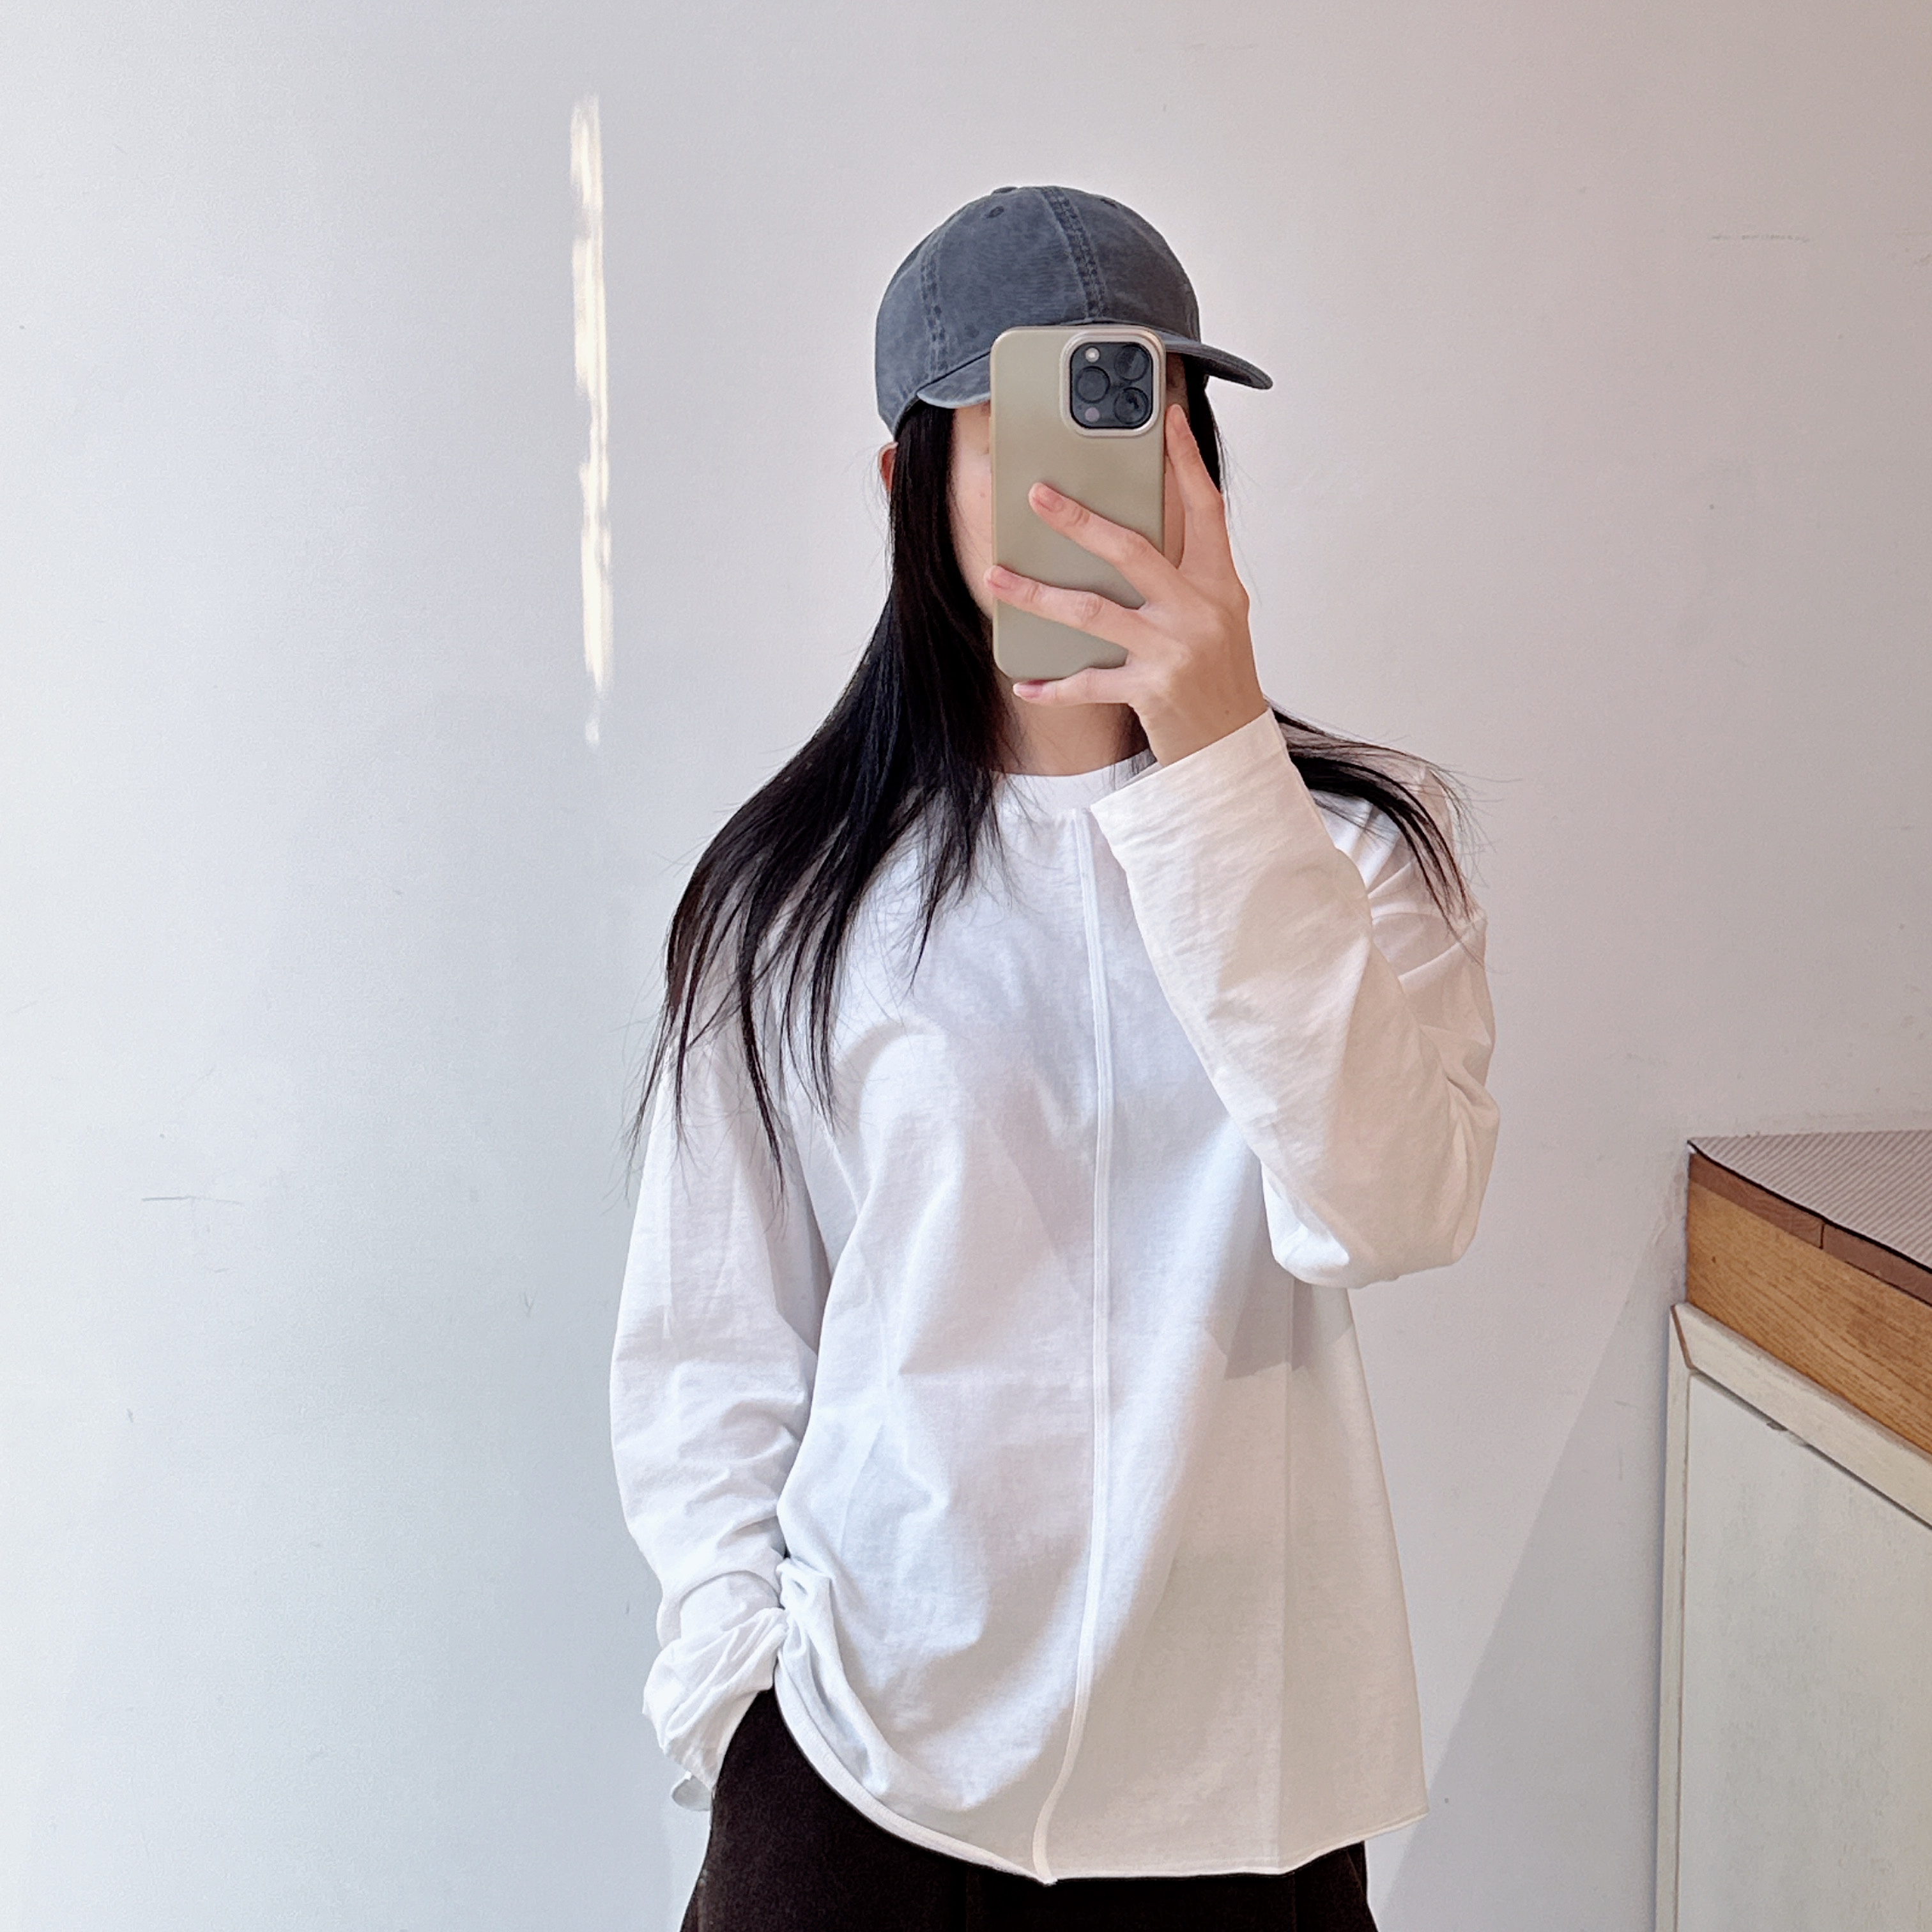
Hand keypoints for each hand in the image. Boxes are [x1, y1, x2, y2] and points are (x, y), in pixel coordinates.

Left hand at [984, 403, 1269, 766]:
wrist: (1233, 749)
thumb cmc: (1219, 679)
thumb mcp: (1217, 619)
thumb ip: (1182, 578)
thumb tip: (1126, 537)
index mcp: (1219, 585)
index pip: (1206, 509)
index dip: (1187, 462)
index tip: (1167, 420)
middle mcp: (1200, 611)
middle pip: (1132, 550)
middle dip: (1078, 520)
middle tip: (1037, 495)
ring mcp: (1175, 650)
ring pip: (1093, 611)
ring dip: (1037, 594)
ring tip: (996, 576)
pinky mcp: (1153, 690)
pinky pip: (1089, 681)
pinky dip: (1053, 684)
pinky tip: (1024, 681)